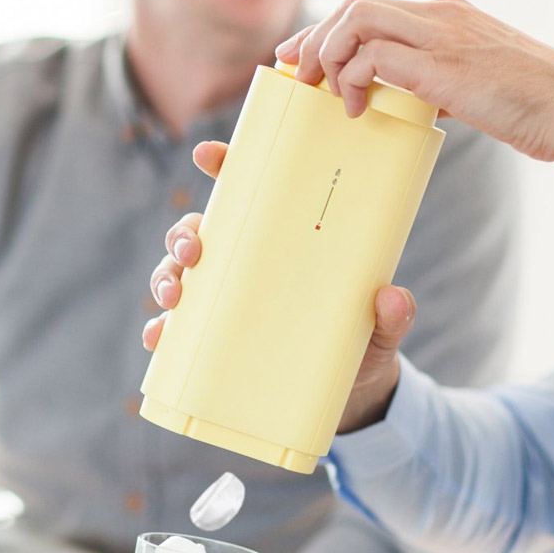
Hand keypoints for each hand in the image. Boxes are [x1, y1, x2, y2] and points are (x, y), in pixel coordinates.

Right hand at [143, 141, 414, 432]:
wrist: (349, 396)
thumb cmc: (362, 347)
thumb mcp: (381, 329)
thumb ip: (393, 316)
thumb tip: (392, 297)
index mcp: (285, 246)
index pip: (251, 197)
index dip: (226, 168)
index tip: (209, 156)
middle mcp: (248, 268)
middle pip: (202, 234)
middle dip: (184, 236)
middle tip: (192, 252)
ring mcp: (227, 305)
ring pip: (180, 277)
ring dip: (166, 278)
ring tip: (174, 297)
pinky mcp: (215, 344)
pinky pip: (177, 332)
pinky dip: (162, 331)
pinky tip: (160, 337)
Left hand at [276, 0, 553, 169]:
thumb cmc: (531, 104)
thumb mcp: (476, 83)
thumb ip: (437, 81)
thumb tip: (408, 98)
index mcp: (446, 16)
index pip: (371, 9)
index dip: (327, 31)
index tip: (301, 57)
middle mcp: (439, 15)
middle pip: (354, 7)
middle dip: (313, 39)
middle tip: (296, 74)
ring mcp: (440, 35)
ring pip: (356, 21)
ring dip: (328, 56)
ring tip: (326, 93)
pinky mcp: (441, 65)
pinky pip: (373, 56)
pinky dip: (353, 80)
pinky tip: (357, 108)